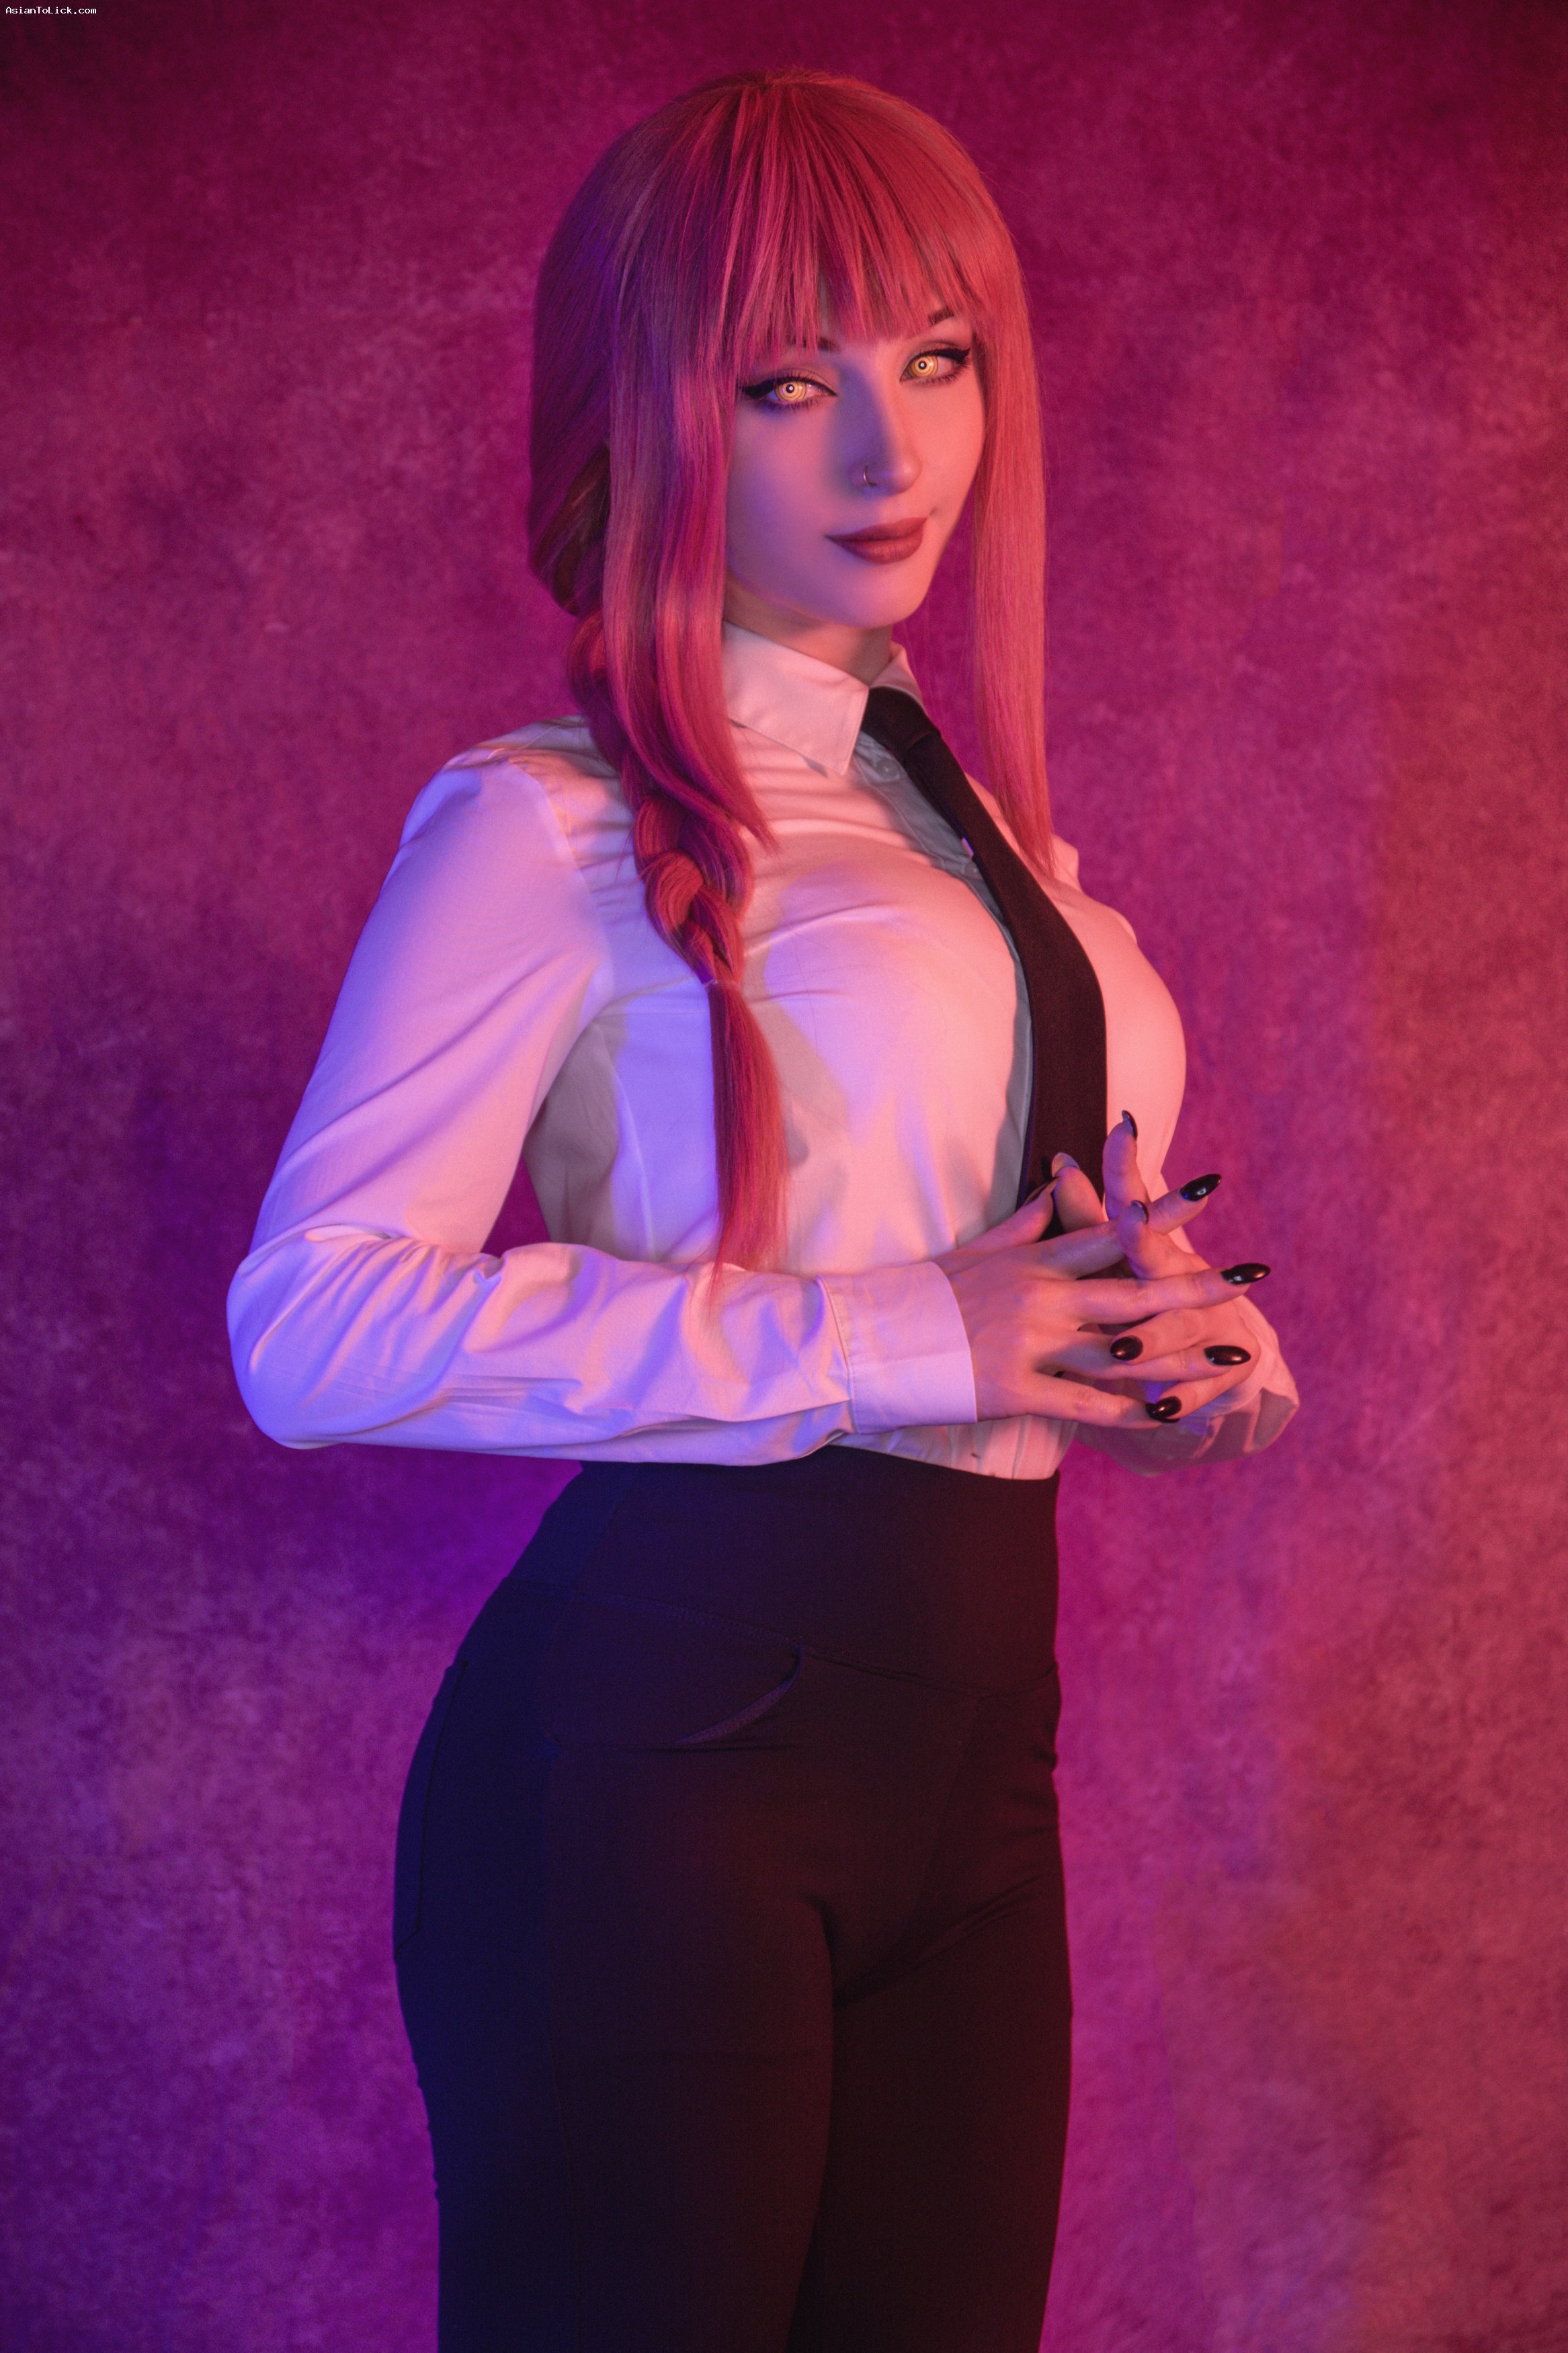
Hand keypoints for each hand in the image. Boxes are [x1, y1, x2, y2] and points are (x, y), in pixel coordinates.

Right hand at [936, 1179, 1266, 1426]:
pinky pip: (1084, 1404)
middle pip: (1131, 1290)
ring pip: (1121, 1352)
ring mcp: (1029, 1345)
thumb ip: (1025, 1224)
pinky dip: (1130, 1411)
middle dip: (1195, 1285)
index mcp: (1031, 1262)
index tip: (1208, 1193)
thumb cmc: (918, 1296)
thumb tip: (1057, 1186)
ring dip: (1182, 1358)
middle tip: (1251, 1277)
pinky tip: (1171, 1415)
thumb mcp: (974, 1252)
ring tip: (1232, 1356)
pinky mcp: (1014, 1390)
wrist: (866, 1342)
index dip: (1161, 1213)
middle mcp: (1039, 1299)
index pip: (1107, 1231)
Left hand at [1053, 1116, 1268, 1422]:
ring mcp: (1205, 1324)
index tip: (1119, 1131)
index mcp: (1153, 1250)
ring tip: (1123, 1350)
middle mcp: (1182, 1280)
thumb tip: (1060, 1161)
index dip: (1128, 1172)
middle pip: (1162, 1263)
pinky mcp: (1219, 1370)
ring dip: (1153, 1339)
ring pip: (1175, 1330)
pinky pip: (1195, 1386)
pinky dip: (1179, 1398)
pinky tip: (1164, 1411)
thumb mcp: (1118, 1259)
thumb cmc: (1149, 1293)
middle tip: (1132, 1221)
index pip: (1139, 1206)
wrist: (1217, 1352)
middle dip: (1147, 1242)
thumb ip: (1086, 1217)